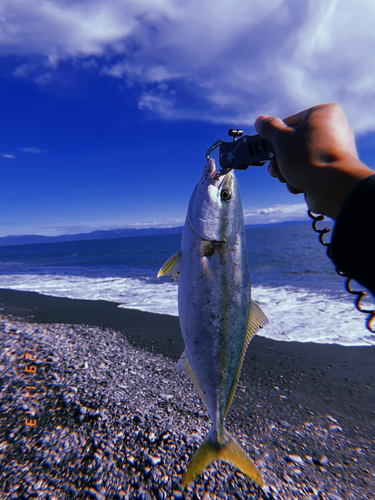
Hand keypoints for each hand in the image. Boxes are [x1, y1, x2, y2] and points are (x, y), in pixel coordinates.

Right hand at [255, 103, 373, 218]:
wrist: (332, 186)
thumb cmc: (310, 158)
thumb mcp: (281, 138)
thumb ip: (269, 128)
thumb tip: (260, 121)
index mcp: (323, 114)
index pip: (289, 122)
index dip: (276, 137)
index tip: (269, 147)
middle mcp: (332, 129)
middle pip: (294, 143)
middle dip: (281, 159)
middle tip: (276, 166)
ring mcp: (333, 151)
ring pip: (300, 159)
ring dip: (288, 171)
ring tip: (288, 176)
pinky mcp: (331, 169)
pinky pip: (310, 170)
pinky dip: (301, 178)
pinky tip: (300, 183)